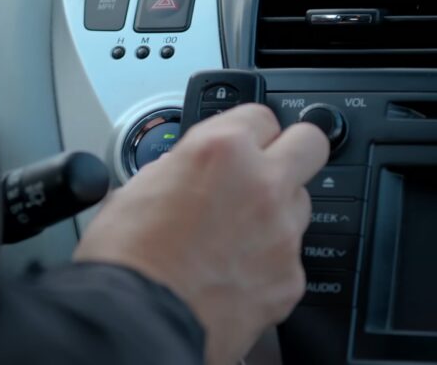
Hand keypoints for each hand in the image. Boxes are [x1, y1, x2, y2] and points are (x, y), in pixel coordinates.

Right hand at [75, 104, 328, 363]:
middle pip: (310, 144)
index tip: (244, 141)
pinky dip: (269, 262)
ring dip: (276, 210)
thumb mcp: (139, 187)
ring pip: (301, 204)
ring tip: (235, 234)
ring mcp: (282, 233)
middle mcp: (261, 184)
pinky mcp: (289, 279)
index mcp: (221, 151)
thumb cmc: (126, 258)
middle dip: (291, 151)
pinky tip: (234, 273)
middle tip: (265, 170)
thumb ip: (181, 167)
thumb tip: (189, 169)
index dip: (249, 130)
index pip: (261, 114)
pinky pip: (291, 257)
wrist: (136, 323)